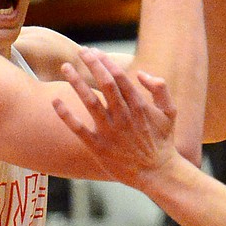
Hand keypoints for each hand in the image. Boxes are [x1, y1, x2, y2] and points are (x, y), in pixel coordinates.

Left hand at [53, 48, 179, 187]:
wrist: (157, 173)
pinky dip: (66, 114)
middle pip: (104, 84)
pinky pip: (78, 128)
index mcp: (139, 106)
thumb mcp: (170, 112)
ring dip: (76, 82)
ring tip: (65, 66)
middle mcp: (123, 117)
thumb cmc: (163, 141)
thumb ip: (160, 89)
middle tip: (81, 51)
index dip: (105, 61)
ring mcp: (110, 132)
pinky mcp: (98, 147)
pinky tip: (55, 101)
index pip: (119, 77)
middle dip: (92, 64)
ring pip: (90, 102)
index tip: (94, 51)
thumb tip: (140, 74)